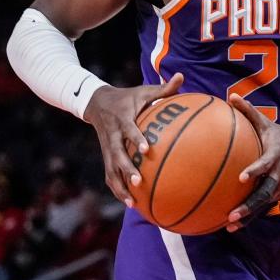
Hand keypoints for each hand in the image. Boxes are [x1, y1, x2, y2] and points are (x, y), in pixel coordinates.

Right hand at [83, 73, 183, 207]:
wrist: (96, 103)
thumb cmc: (128, 98)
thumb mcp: (143, 91)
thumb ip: (163, 88)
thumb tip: (182, 76)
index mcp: (123, 118)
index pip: (129, 129)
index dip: (137, 138)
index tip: (147, 148)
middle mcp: (113, 135)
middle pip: (116, 155)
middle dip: (126, 169)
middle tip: (139, 182)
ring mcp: (108, 148)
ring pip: (111, 169)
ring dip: (120, 186)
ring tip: (132, 202)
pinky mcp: (106, 156)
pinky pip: (110, 175)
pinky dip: (117, 189)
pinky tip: (130, 203)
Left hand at [226, 94, 279, 231]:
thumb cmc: (274, 132)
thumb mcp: (264, 120)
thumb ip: (248, 110)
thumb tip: (230, 96)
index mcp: (275, 155)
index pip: (265, 164)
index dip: (255, 170)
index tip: (241, 177)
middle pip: (265, 192)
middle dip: (250, 205)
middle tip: (232, 214)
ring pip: (265, 204)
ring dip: (249, 216)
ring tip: (230, 226)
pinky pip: (264, 206)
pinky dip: (251, 216)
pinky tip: (233, 225)